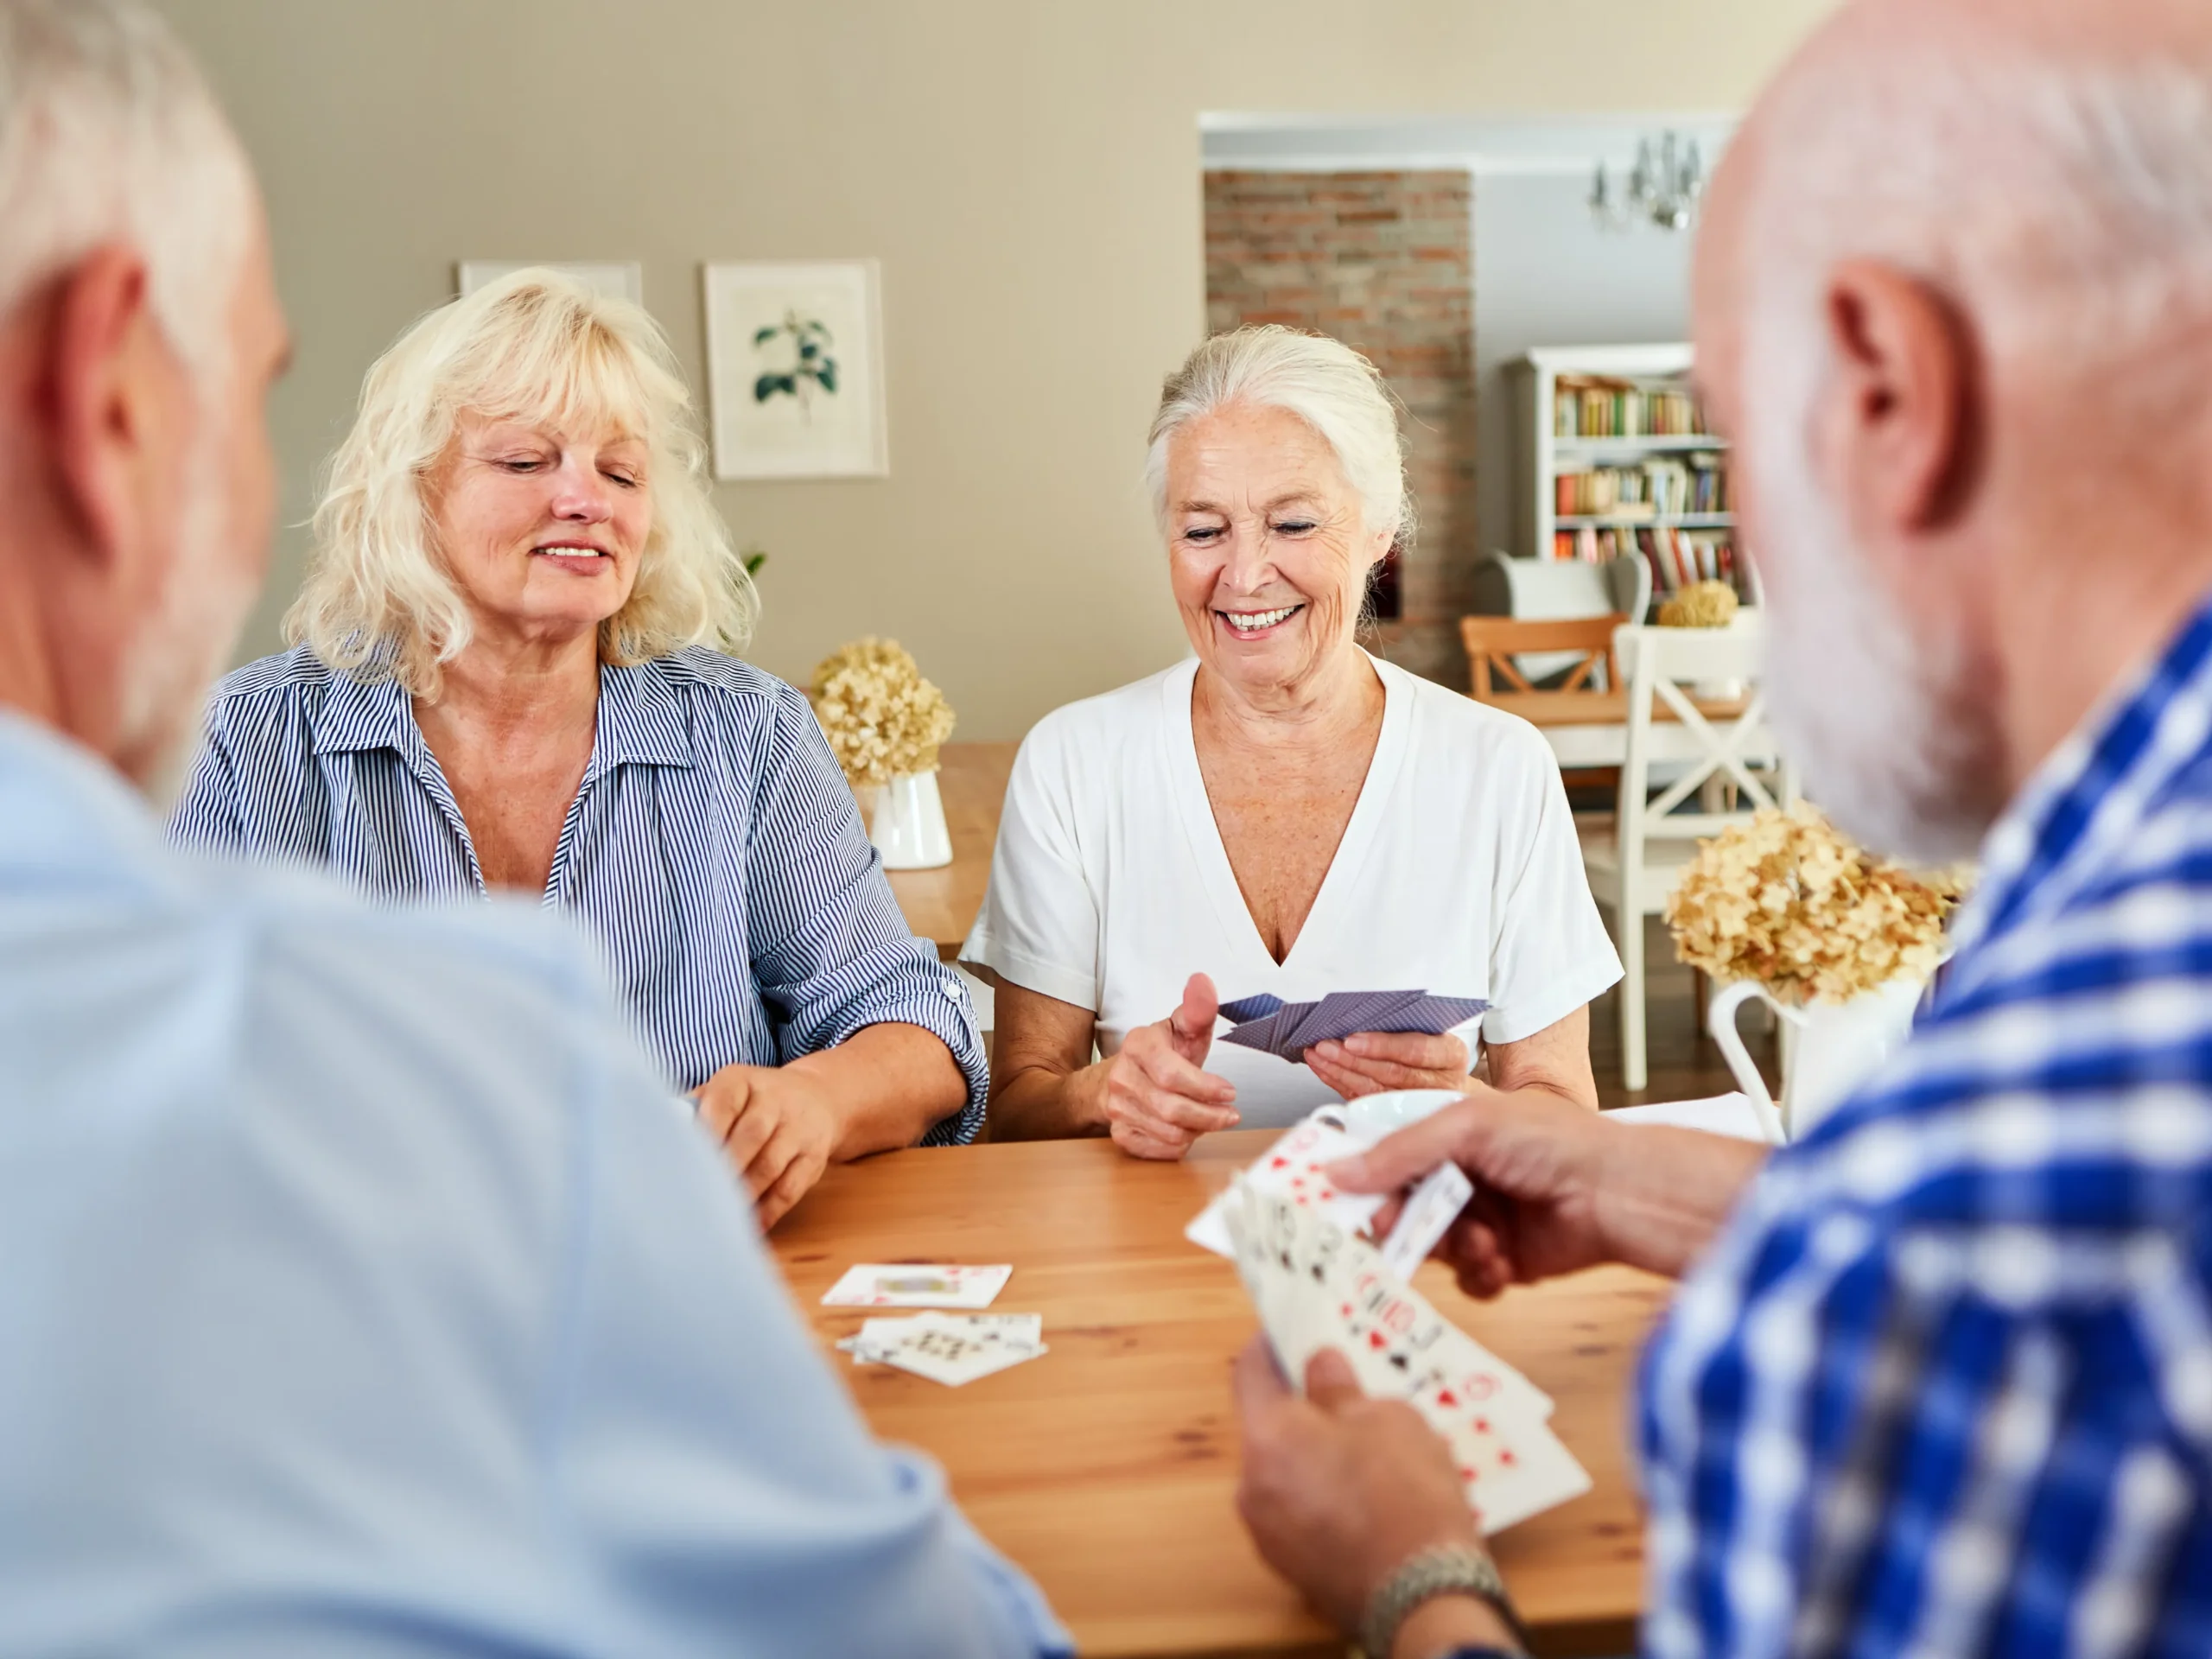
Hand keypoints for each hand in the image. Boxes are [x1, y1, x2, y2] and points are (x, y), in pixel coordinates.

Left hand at [695, 1062, 841, 1228]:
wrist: (816, 1098)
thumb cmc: (753, 1102)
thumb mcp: (727, 1092)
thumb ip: (693, 1110)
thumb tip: (660, 1137)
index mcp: (744, 1080)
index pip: (725, 1101)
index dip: (708, 1130)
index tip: (691, 1156)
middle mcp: (776, 1099)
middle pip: (752, 1133)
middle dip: (725, 1166)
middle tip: (701, 1191)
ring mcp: (799, 1129)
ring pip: (770, 1165)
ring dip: (744, 1192)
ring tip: (721, 1211)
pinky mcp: (814, 1158)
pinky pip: (790, 1188)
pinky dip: (768, 1211)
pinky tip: (750, 1223)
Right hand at [1096, 972, 1238, 1159]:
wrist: (1121, 1076)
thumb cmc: (1160, 1054)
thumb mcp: (1181, 1027)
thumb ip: (1197, 1009)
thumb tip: (1203, 982)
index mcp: (1138, 1045)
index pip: (1172, 1074)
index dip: (1205, 1087)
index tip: (1230, 1092)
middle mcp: (1122, 1077)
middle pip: (1172, 1109)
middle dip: (1209, 1115)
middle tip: (1230, 1114)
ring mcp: (1117, 1107)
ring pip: (1168, 1133)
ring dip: (1197, 1130)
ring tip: (1209, 1119)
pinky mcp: (1119, 1133)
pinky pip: (1156, 1150)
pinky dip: (1179, 1146)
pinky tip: (1189, 1132)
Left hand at [1232, 1339, 1504, 1645]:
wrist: (1426, 1595)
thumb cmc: (1406, 1494)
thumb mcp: (1386, 1417)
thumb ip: (1340, 1387)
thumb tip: (1320, 1366)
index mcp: (1266, 1439)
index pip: (1249, 1374)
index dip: (1271, 1346)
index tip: (1290, 1329)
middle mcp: (1252, 1487)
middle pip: (1268, 1428)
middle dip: (1303, 1406)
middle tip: (1346, 1388)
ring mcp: (1270, 1534)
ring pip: (1287, 1473)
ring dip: (1317, 1453)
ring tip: (1369, 1443)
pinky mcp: (1295, 1569)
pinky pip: (1303, 1513)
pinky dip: (1326, 1495)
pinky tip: (1370, 1492)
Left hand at [1304, 1030, 1472, 1099]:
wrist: (1450, 1083)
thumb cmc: (1436, 1050)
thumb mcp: (1434, 1030)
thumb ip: (1405, 1025)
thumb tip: (1358, 1015)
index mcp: (1450, 1055)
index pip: (1416, 1050)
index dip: (1382, 1046)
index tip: (1352, 1040)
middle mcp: (1439, 1083)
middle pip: (1391, 1073)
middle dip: (1353, 1060)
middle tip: (1325, 1047)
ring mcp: (1420, 1104)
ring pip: (1375, 1091)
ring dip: (1340, 1073)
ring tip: (1318, 1056)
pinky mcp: (1400, 1116)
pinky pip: (1365, 1100)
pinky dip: (1340, 1084)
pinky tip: (1325, 1070)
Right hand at [1327, 1086, 1610, 1296]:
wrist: (1619, 1193)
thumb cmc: (1556, 1143)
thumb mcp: (1468, 1127)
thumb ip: (1400, 1151)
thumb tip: (1337, 1173)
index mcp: (1449, 1136)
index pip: (1387, 1158)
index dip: (1364, 1180)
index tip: (1340, 1200)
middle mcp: (1461, 1178)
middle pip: (1402, 1209)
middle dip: (1404, 1222)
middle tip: (1403, 1227)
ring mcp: (1481, 1221)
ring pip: (1433, 1249)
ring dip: (1452, 1248)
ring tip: (1483, 1241)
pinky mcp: (1503, 1261)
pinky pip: (1468, 1281)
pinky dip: (1480, 1274)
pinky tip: (1503, 1260)